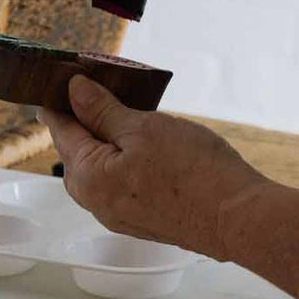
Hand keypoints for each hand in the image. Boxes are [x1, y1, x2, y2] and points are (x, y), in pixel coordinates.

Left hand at [41, 77, 271, 260]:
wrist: (237, 218)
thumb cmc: (192, 171)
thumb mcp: (143, 127)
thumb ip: (103, 110)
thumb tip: (75, 91)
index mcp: (87, 177)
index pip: (60, 129)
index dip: (61, 100)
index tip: (65, 77)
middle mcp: (96, 202)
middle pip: (78, 151)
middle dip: (86, 120)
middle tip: (102, 88)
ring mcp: (119, 215)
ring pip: (101, 167)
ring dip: (109, 141)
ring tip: (130, 113)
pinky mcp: (142, 220)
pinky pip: (121, 183)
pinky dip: (125, 160)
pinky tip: (147, 146)